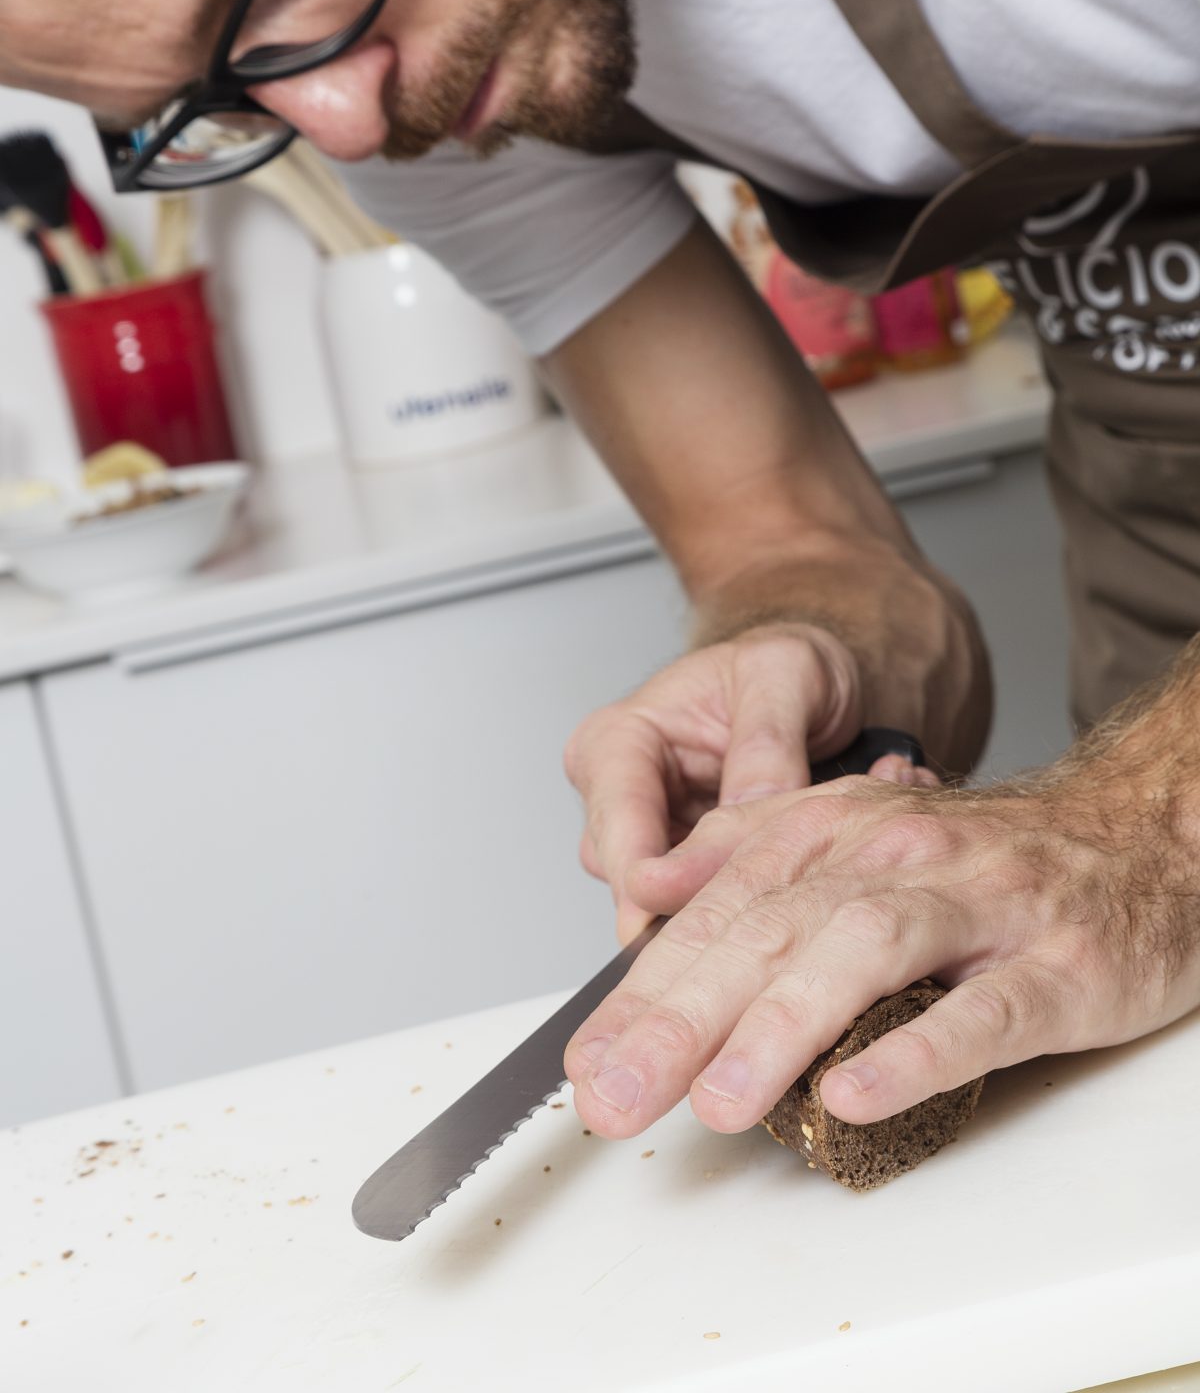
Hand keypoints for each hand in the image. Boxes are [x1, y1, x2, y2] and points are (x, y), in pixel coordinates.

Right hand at [565, 624, 936, 944]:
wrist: (809, 684)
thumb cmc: (781, 668)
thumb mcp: (786, 673)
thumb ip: (765, 742)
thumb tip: (744, 813)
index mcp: (618, 738)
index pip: (617, 821)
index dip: (647, 878)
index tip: (686, 910)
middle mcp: (618, 792)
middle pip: (631, 875)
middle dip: (695, 896)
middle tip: (763, 905)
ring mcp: (648, 835)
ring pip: (666, 899)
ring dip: (726, 899)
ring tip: (792, 874)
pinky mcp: (684, 865)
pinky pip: (702, 901)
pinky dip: (744, 897)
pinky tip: (790, 875)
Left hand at [565, 757, 1199, 1138]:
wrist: (1138, 831)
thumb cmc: (986, 853)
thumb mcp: (858, 826)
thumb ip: (751, 851)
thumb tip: (651, 889)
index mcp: (837, 829)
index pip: (721, 910)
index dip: (645, 988)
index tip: (585, 1061)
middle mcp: (898, 857)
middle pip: (773, 929)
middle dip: (682, 1016)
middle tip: (616, 1094)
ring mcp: (979, 908)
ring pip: (866, 952)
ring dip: (783, 1025)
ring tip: (718, 1100)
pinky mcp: (1057, 966)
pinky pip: (984, 1010)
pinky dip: (917, 1050)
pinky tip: (859, 1094)